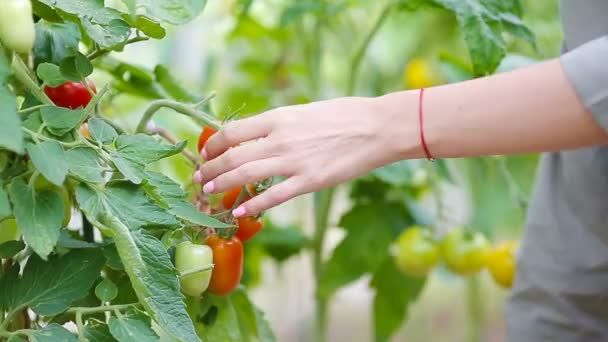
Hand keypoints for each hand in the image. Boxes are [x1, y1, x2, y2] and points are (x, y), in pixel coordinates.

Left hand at [194, 95, 417, 216]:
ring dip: (222, 185)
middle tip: (199, 179)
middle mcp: (280, 138)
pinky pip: (274, 196)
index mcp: (278, 117)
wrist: (376, 127)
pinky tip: (240, 211)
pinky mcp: (310, 181)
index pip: (232, 131)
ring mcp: (294, 161)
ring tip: (209, 193)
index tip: (205, 154)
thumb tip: (253, 136)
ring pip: (245, 175)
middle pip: (232, 156)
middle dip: (210, 169)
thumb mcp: (304, 111)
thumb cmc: (343, 116)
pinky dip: (253, 205)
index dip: (213, 145)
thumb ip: (278, 124)